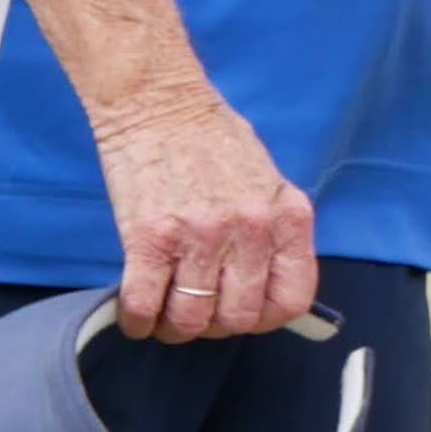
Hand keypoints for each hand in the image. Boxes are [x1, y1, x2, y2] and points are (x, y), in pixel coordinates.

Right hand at [93, 83, 320, 341]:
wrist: (159, 103)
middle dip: (217, 326)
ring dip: (176, 328)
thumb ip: (275, 233)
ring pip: (192, 320)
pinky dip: (138, 321)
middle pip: (240, 317)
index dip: (267, 319)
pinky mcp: (149, 237)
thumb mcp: (268, 182)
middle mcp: (250, 229)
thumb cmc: (213, 141)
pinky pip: (145, 305)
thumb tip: (271, 288)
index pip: (292, 297)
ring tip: (166, 314)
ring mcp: (200, 235)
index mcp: (286, 216)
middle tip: (199, 312)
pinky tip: (137, 314)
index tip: (245, 315)